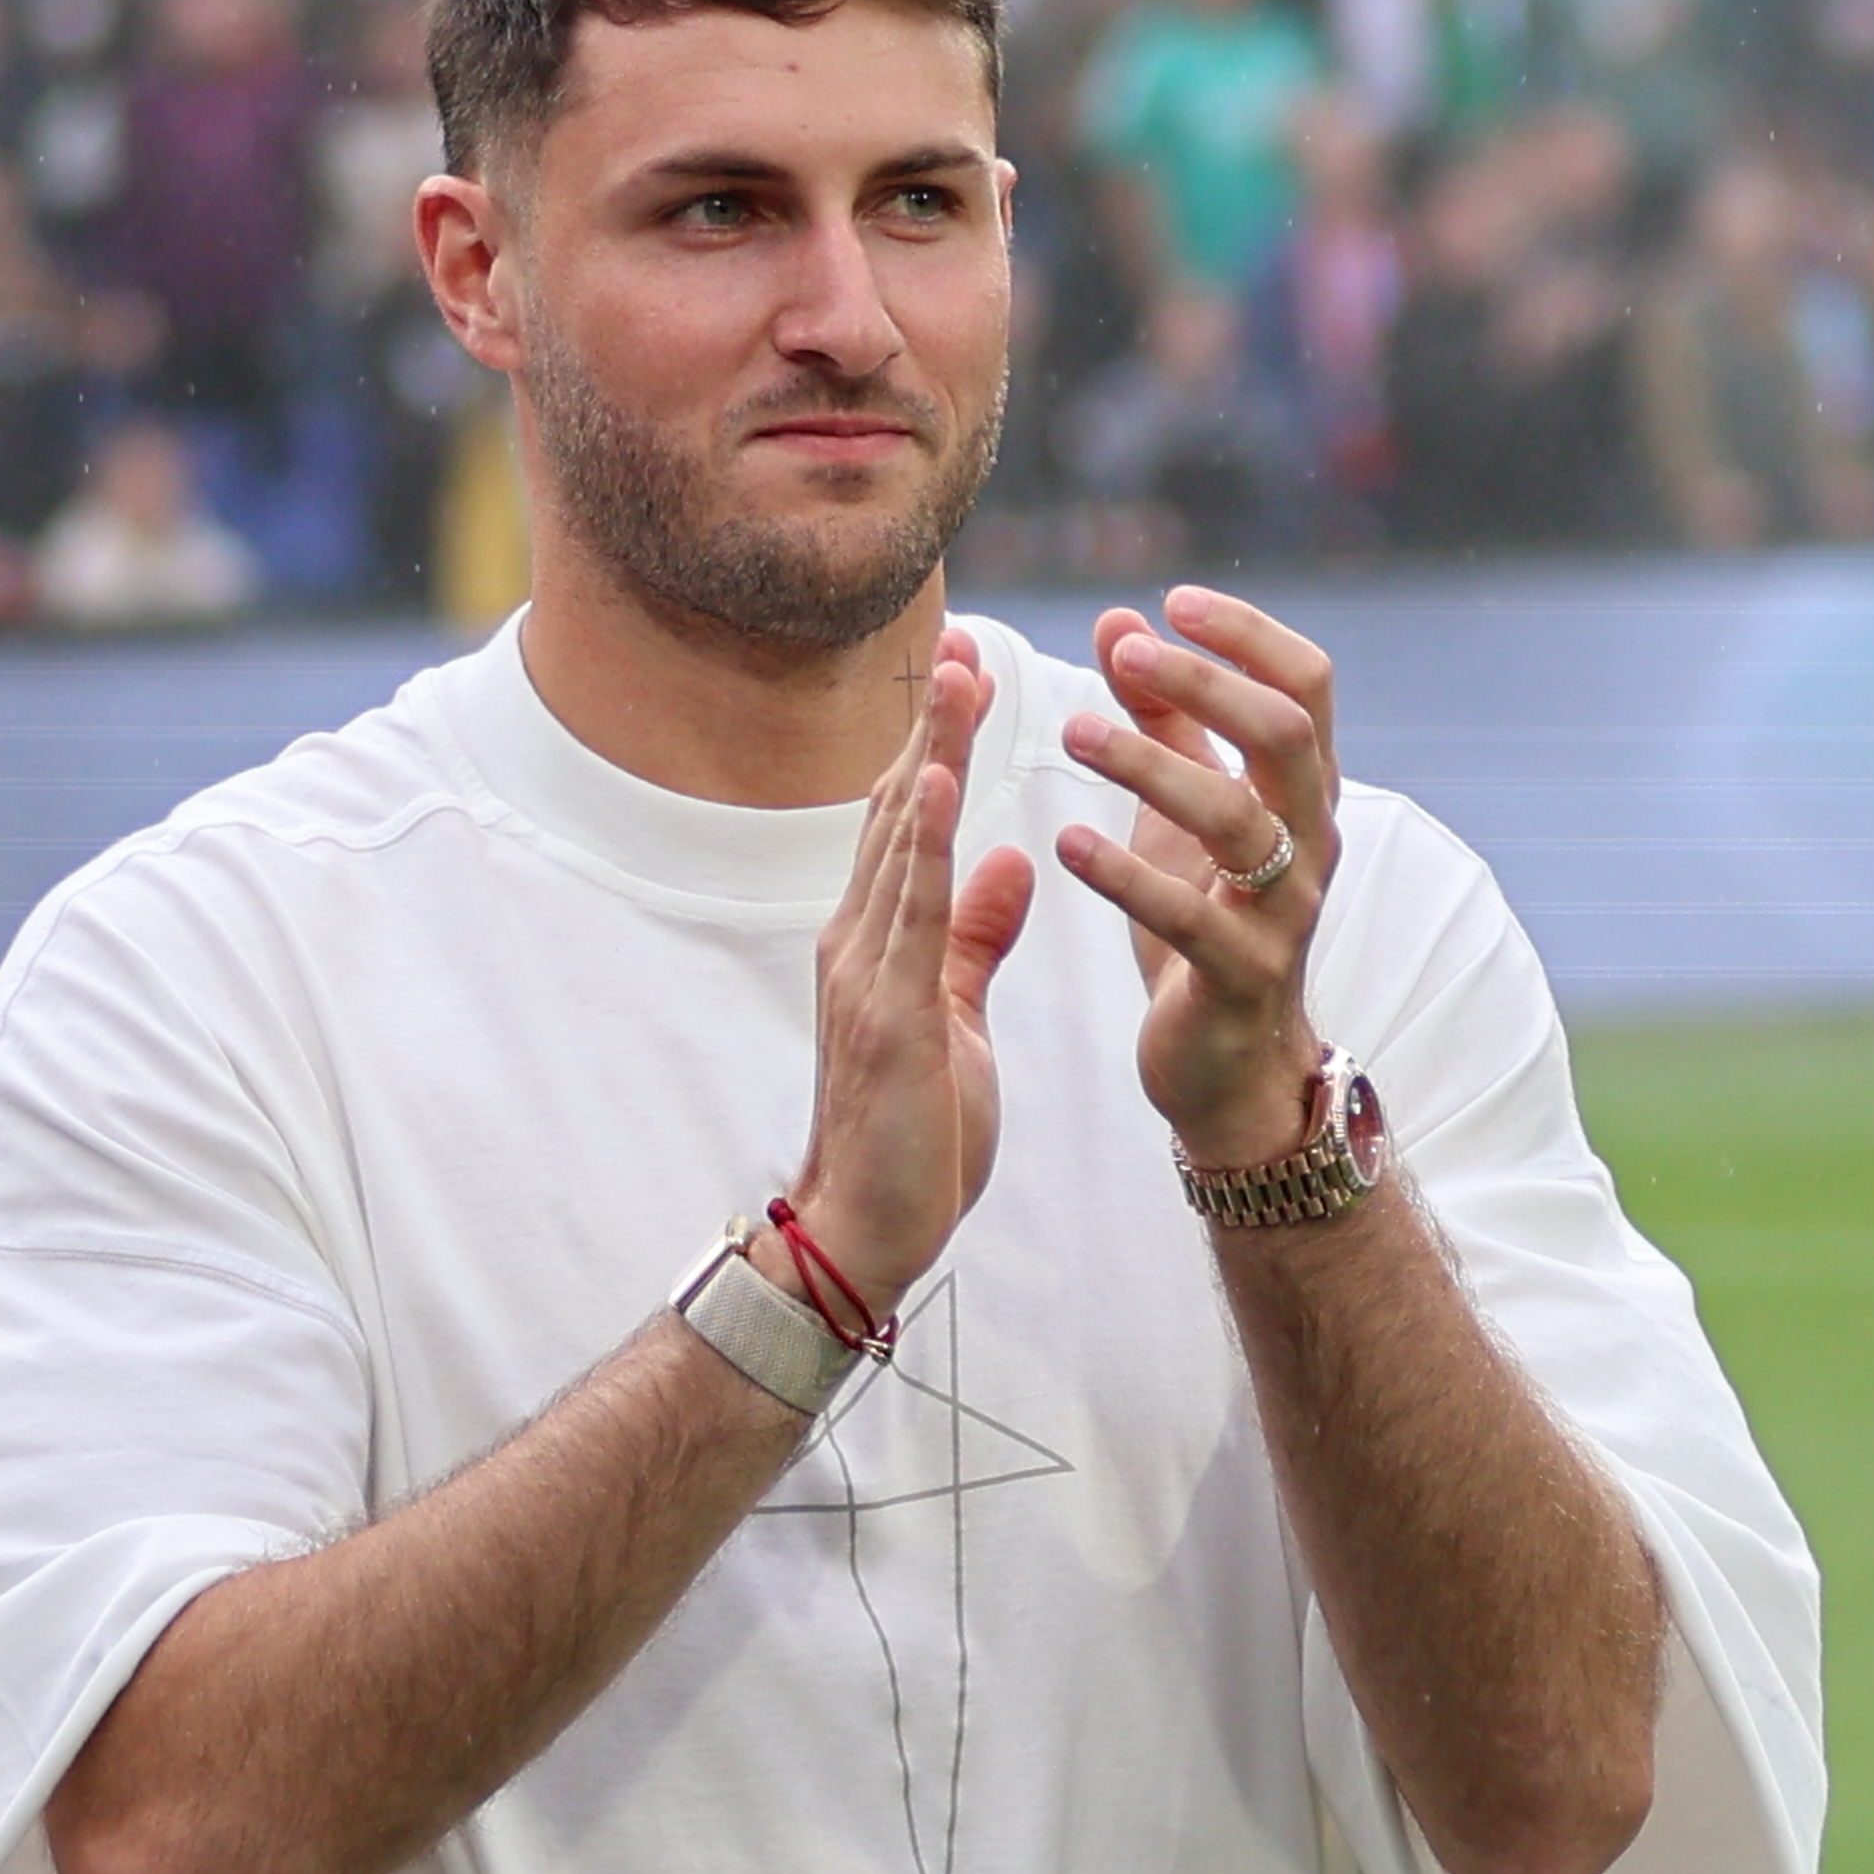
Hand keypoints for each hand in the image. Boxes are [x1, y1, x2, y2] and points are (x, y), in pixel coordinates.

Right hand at [779, 641, 1036, 1318]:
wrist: (867, 1234)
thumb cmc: (913, 1138)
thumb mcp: (957, 1018)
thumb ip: (977, 936)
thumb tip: (1011, 858)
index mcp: (881, 942)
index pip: (916, 824)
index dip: (942, 745)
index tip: (970, 672)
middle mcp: (861, 941)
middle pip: (902, 812)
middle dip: (934, 725)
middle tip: (963, 638)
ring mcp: (866, 973)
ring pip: (904, 843)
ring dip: (932, 755)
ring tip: (958, 678)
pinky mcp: (887, 1015)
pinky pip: (911, 914)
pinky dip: (926, 843)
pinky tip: (942, 782)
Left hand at [1057, 586, 1336, 1170]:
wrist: (1231, 1060)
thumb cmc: (1206, 916)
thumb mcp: (1185, 810)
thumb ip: (1165, 720)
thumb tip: (1123, 622)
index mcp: (1302, 792)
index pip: (1306, 685)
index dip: (1248, 635)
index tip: (1173, 600)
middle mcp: (1311, 842)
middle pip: (1285, 737)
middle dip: (1207, 685)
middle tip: (1127, 656)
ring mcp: (1284, 911)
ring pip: (1238, 821)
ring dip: (1152, 769)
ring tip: (1073, 735)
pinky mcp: (1241, 974)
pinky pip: (1191, 919)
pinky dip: (1127, 875)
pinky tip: (1064, 845)